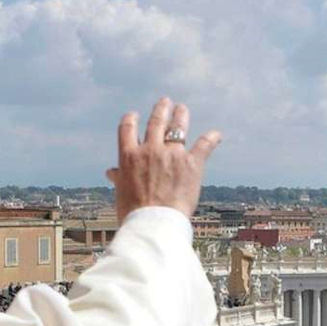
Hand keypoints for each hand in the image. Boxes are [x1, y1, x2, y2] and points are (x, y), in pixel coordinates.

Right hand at [106, 97, 220, 221]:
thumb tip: (110, 172)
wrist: (153, 223)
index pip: (128, 129)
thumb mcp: (122, 193)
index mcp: (129, 156)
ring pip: (177, 127)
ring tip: (182, 109)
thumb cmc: (133, 213)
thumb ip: (119, 178)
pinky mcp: (192, 164)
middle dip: (161, 110)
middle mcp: (150, 150)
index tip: (134, 115)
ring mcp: (172, 155)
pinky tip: (216, 134)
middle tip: (165, 102)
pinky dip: (212, 138)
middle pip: (156, 122)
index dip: (131, 119)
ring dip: (180, 115)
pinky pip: (204, 145)